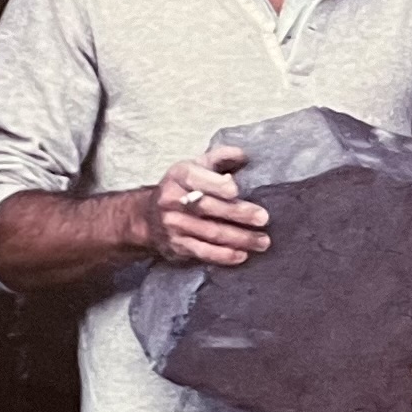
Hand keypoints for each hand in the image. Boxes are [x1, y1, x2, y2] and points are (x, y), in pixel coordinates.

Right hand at [151, 145, 266, 266]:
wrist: (147, 218)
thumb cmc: (181, 188)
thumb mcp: (195, 166)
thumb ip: (219, 158)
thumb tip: (244, 155)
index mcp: (179, 176)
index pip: (197, 178)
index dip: (216, 185)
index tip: (236, 190)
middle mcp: (173, 200)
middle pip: (208, 208)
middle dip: (238, 214)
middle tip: (263, 219)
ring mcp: (174, 225)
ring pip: (210, 233)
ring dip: (239, 239)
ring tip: (262, 241)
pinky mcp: (177, 246)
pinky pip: (203, 252)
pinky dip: (224, 255)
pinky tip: (241, 255)